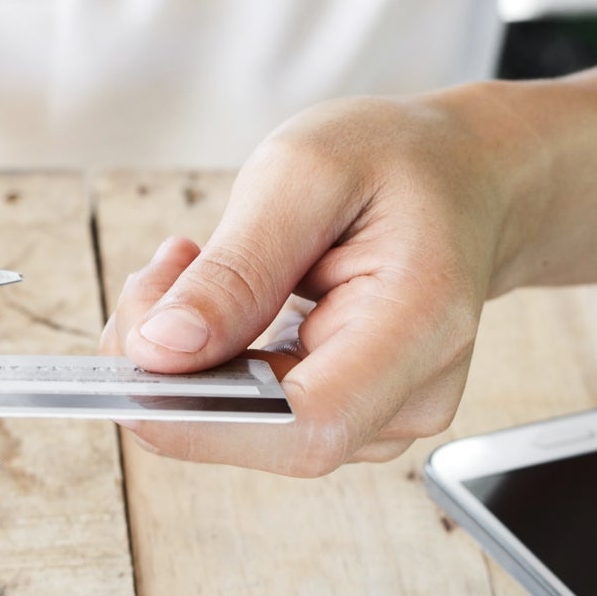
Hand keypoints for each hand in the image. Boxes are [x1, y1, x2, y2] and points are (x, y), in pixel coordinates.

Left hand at [99, 92, 522, 475]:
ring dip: (181, 358)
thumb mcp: (303, 174)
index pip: (309, 426)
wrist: (460, 177)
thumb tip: (160, 351)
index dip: (204, 415)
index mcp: (421, 325)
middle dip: (173, 369)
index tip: (136, 356)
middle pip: (261, 433)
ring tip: (188, 264)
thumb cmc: (395, 163)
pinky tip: (206, 297)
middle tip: (157, 273)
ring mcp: (378, 418)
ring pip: (239, 426)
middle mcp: (409, 394)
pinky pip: (244, 413)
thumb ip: (235, 269)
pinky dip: (201, 360)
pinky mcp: (342, 417)